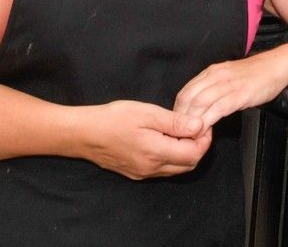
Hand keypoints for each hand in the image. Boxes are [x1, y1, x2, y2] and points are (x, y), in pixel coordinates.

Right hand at [80, 100, 211, 179]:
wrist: (83, 134)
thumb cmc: (113, 119)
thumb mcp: (147, 114)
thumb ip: (175, 122)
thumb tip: (200, 126)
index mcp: (156, 153)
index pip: (194, 154)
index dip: (204, 139)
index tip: (204, 123)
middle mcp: (152, 169)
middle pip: (188, 164)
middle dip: (198, 147)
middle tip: (196, 127)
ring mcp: (142, 173)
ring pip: (176, 169)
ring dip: (186, 153)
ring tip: (182, 131)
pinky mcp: (135, 173)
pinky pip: (162, 169)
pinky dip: (172, 157)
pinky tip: (166, 140)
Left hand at [174, 51, 287, 133]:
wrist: (276, 66)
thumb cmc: (253, 75)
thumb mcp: (227, 76)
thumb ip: (212, 88)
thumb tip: (197, 107)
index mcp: (211, 72)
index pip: (185, 92)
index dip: (177, 111)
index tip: (177, 126)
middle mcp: (216, 76)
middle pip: (188, 98)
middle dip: (181, 119)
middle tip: (180, 135)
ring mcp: (228, 84)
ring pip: (200, 103)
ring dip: (192, 122)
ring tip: (190, 136)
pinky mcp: (240, 94)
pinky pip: (218, 108)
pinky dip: (208, 121)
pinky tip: (206, 131)